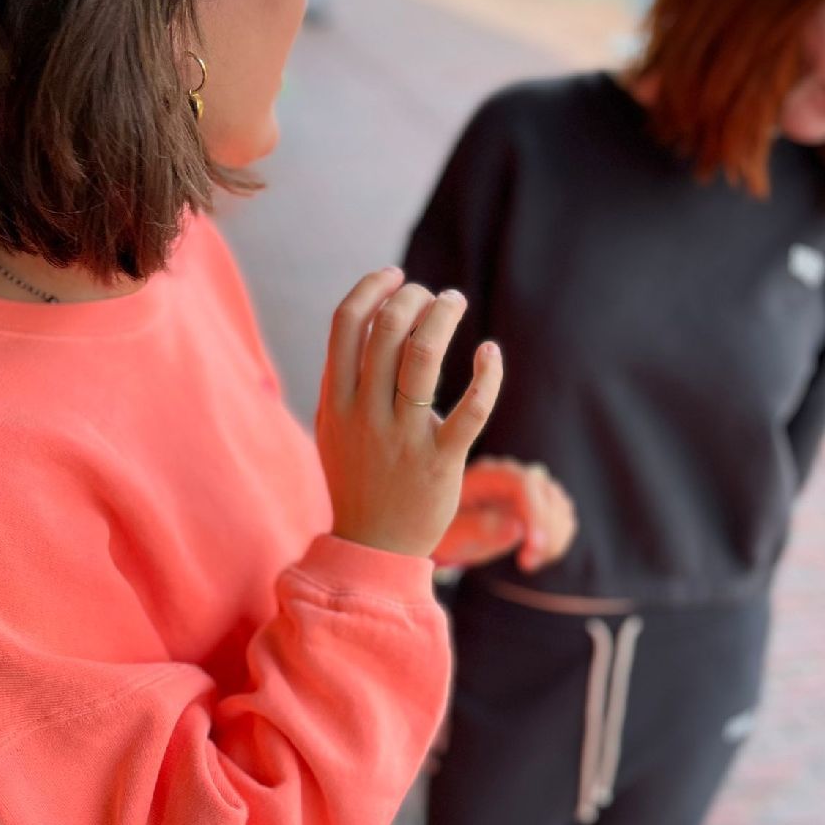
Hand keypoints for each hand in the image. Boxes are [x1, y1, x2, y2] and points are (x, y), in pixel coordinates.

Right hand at [316, 269, 502, 558]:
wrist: (375, 547)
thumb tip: (369, 319)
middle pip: (388, 330)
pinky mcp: (441, 462)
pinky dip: (487, 372)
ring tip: (455, 303)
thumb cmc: (359, 480)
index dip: (372, 289)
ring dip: (444, 316)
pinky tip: (490, 353)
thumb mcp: (334, 428)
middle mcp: (366, 416)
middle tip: (434, 296)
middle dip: (414, 297)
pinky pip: (472, 409)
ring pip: (423, 356)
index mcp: (336, 402)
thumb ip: (344, 379)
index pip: (346, 325)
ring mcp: (403, 439)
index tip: (395, 277)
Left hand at [435, 456, 577, 571]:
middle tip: (527, 562)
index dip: (534, 514)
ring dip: (553, 538)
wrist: (449, 534)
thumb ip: (478, 529)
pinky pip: (564, 519)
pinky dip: (556, 541)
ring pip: (561, 506)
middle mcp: (513, 475)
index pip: (524, 483)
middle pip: (547, 492)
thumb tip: (515, 528)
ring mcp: (530, 488)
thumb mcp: (451, 534)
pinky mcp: (542, 505)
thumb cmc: (446, 532)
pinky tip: (532, 557)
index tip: (533, 546)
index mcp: (488, 474)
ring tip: (526, 561)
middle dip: (545, 531)